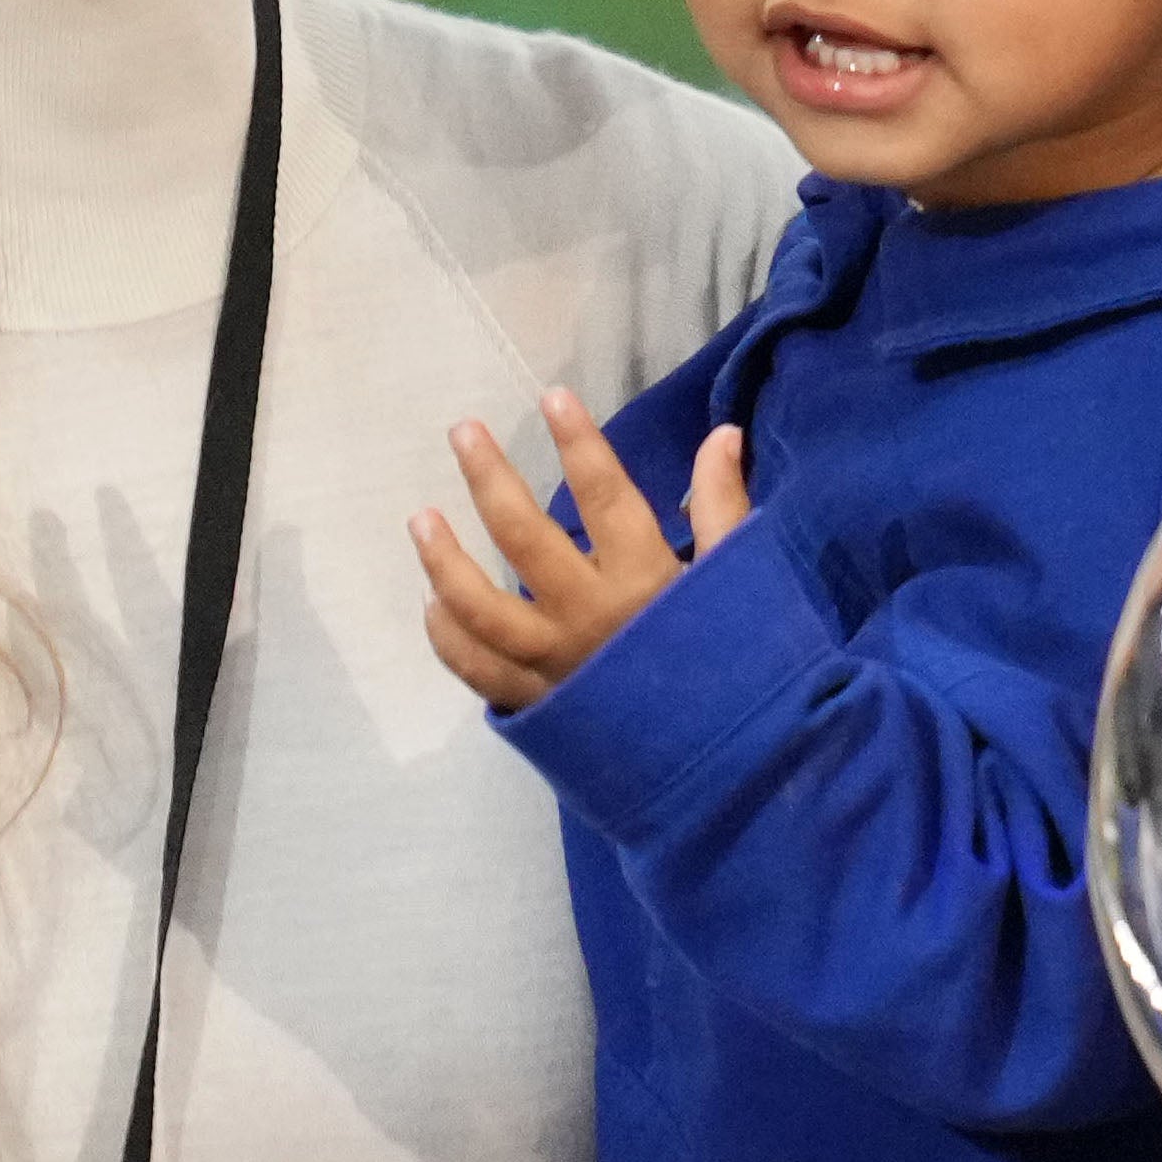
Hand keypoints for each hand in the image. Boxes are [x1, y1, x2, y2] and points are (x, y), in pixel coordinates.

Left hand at [412, 398, 748, 712]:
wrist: (722, 763)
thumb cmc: (733, 662)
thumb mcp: (740, 581)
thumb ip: (724, 508)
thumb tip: (721, 435)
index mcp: (645, 578)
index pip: (604, 495)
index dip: (578, 442)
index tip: (552, 398)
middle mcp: (589, 615)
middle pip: (523, 536)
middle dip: (489, 478)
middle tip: (463, 434)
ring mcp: (553, 661)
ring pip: (478, 604)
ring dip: (443, 558)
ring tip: (421, 516)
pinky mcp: (534, 702)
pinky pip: (474, 667)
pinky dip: (446, 635)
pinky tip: (431, 603)